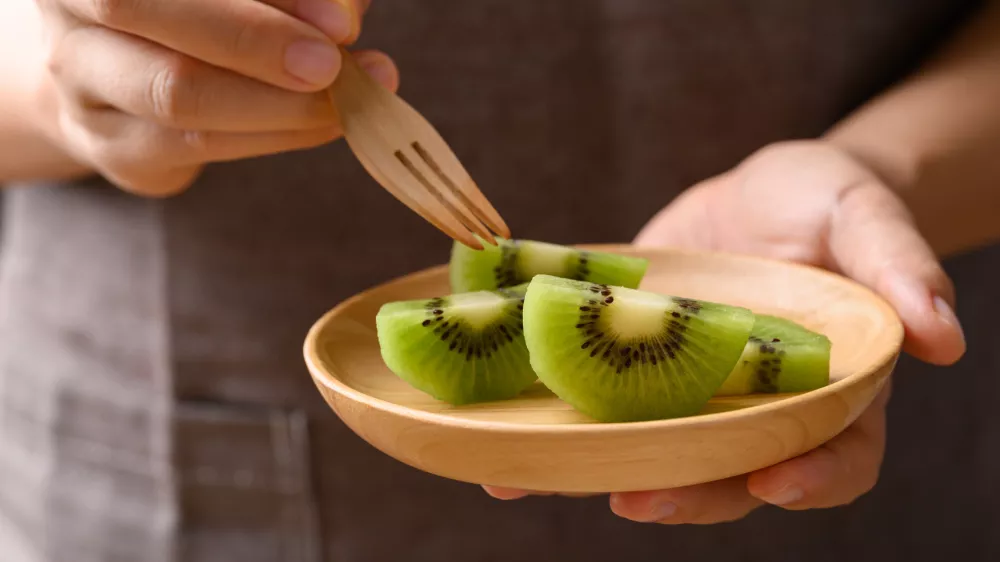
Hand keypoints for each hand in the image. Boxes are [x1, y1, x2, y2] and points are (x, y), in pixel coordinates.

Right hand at [31, 0, 396, 194]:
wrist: (117, 75)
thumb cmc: (198, 10)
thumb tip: (344, 17)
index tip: (340, 19)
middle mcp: (69, 8)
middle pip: (140, 9)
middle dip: (253, 42)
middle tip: (334, 66)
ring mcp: (78, 82)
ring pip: (176, 93)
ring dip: (276, 103)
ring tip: (347, 101)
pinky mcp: (111, 146)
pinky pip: (198, 145)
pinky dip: (275, 134)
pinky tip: (325, 123)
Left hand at [483, 140, 965, 523]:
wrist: (755, 195)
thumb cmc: (822, 204)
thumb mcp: (863, 215)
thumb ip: (900, 266)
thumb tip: (945, 339)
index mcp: (826, 391)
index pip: (835, 454)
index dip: (811, 477)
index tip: (775, 480)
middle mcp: (752, 411)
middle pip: (730, 474)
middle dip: (687, 492)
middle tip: (635, 497)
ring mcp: (687, 398)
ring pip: (652, 455)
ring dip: (596, 473)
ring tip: (536, 479)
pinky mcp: (631, 373)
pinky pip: (595, 414)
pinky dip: (550, 435)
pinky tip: (498, 449)